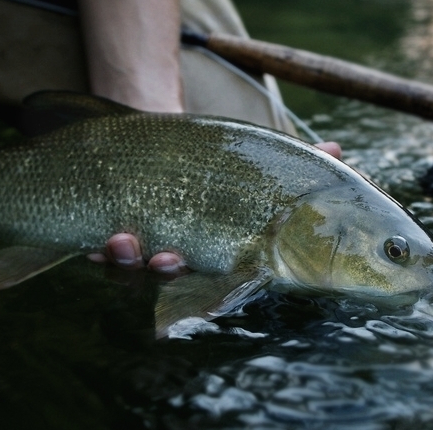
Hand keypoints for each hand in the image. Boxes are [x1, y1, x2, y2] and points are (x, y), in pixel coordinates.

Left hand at [90, 141, 342, 274]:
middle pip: (170, 279)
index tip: (200, 285)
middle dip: (165, 273)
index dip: (206, 290)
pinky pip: (98, 248)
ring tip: (122, 238)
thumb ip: (300, 162)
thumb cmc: (229, 165)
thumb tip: (337, 148)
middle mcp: (181, 259)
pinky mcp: (111, 229)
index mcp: (220, 255)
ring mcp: (143, 246)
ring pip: (132, 268)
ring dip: (126, 259)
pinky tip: (97, 237)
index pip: (215, 282)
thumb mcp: (264, 163)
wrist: (171, 142)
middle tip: (166, 259)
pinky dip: (96, 246)